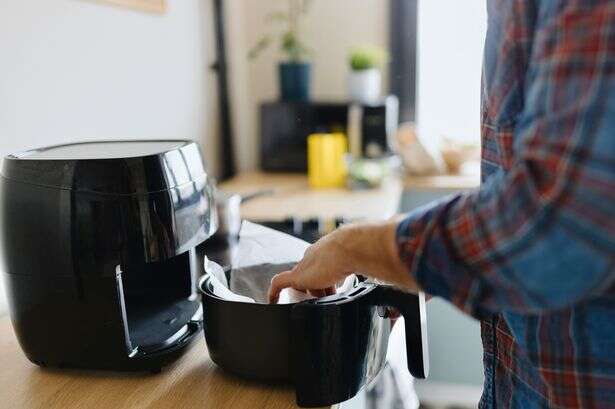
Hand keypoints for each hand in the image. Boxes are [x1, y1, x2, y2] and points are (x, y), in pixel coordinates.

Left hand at [268, 220, 419, 302]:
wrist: (364, 245)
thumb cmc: (379, 253)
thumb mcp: (386, 274)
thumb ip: (392, 290)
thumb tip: (397, 315)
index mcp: (342, 250)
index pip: (334, 265)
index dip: (336, 279)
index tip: (341, 289)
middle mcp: (323, 254)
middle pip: (316, 273)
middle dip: (321, 287)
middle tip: (326, 300)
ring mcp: (309, 264)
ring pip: (301, 279)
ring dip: (304, 292)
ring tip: (306, 305)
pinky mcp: (300, 274)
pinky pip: (281, 283)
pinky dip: (276, 292)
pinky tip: (273, 301)